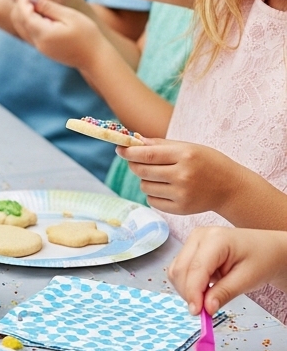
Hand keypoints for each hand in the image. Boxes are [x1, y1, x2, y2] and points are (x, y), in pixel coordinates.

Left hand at [10, 0, 101, 67]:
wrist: (96, 59)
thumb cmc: (87, 35)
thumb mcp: (70, 16)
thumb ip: (49, 6)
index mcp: (43, 34)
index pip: (23, 12)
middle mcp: (38, 42)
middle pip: (18, 20)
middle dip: (21, 4)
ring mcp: (40, 47)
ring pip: (21, 27)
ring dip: (24, 12)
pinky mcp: (44, 49)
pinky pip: (29, 32)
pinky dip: (30, 20)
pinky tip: (42, 11)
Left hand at [116, 140, 242, 214]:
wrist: (230, 187)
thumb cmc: (207, 162)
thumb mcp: (188, 147)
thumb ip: (161, 144)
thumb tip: (134, 141)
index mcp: (185, 155)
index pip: (148, 155)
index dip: (130, 152)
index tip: (120, 149)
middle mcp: (183, 175)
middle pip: (143, 171)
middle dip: (134, 165)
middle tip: (134, 161)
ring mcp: (182, 194)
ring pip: (145, 187)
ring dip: (145, 180)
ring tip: (160, 176)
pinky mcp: (181, 209)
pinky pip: (152, 201)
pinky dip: (153, 194)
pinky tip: (166, 188)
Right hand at [169, 227, 286, 315]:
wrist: (266, 249)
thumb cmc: (261, 259)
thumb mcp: (247, 279)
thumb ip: (224, 293)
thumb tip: (206, 308)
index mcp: (216, 239)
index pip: (195, 269)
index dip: (192, 293)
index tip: (197, 313)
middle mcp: (199, 236)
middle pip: (180, 270)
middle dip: (189, 293)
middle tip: (205, 311)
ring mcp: (193, 240)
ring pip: (176, 271)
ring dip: (187, 290)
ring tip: (209, 297)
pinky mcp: (191, 248)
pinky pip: (180, 270)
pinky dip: (188, 284)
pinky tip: (204, 289)